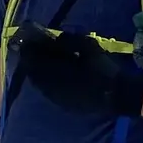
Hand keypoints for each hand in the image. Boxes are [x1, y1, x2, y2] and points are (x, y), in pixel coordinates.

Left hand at [15, 27, 142, 118]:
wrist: (117, 95)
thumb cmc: (104, 70)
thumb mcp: (90, 48)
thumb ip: (71, 41)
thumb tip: (58, 38)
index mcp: (59, 72)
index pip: (37, 61)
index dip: (29, 52)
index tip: (25, 43)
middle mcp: (54, 87)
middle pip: (35, 73)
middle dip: (31, 63)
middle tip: (29, 53)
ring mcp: (59, 98)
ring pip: (40, 85)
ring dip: (37, 74)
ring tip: (37, 65)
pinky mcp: (65, 105)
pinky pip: (48, 92)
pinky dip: (45, 84)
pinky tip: (49, 79)